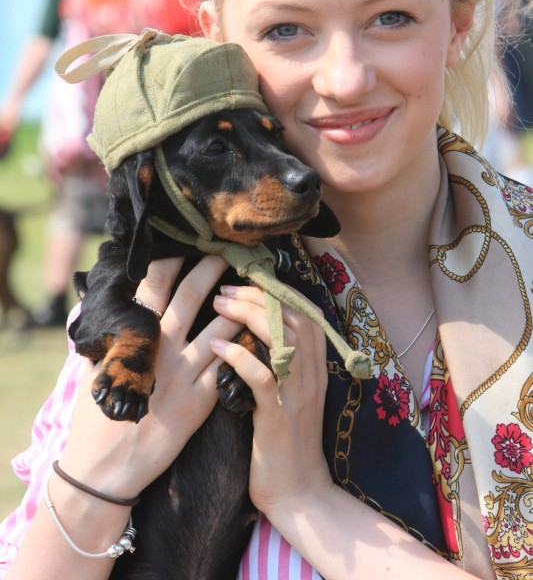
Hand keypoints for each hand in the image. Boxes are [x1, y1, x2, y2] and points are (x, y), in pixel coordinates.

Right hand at [59, 255, 242, 498]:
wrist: (105, 470)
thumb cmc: (95, 418)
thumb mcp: (93, 369)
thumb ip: (105, 337)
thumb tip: (103, 307)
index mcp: (133, 337)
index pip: (153, 284)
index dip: (172, 259)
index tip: (187, 243)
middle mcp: (160, 349)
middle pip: (190, 295)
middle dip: (211, 268)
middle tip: (228, 250)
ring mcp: (183, 374)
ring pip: (221, 326)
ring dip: (239, 304)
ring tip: (254, 288)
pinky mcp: (201, 401)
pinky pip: (230, 365)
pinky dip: (245, 346)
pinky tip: (259, 334)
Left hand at [211, 285, 332, 517]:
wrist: (298, 492)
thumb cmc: (285, 441)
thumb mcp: (290, 393)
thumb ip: (281, 361)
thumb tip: (253, 327)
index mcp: (316, 367)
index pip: (305, 312)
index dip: (277, 290)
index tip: (247, 281)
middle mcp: (312, 375)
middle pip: (292, 317)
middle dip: (257, 295)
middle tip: (225, 289)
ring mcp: (297, 394)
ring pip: (280, 338)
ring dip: (246, 315)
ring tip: (218, 305)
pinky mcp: (278, 416)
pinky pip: (261, 376)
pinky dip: (238, 355)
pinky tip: (216, 345)